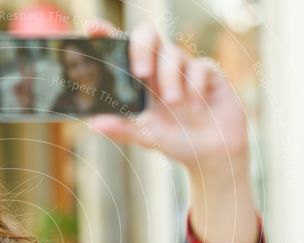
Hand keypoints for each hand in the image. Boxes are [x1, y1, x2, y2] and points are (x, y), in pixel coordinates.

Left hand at [84, 18, 248, 175]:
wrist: (211, 153)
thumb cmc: (174, 140)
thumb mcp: (145, 137)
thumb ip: (121, 128)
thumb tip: (93, 124)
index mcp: (140, 79)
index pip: (122, 49)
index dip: (108, 34)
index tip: (93, 29)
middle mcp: (160, 68)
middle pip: (148, 35)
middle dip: (142, 49)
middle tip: (142, 74)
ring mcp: (185, 67)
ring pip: (173, 54)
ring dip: (170, 78)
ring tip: (174, 103)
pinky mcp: (208, 72)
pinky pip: (199, 67)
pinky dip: (195, 86)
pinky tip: (196, 106)